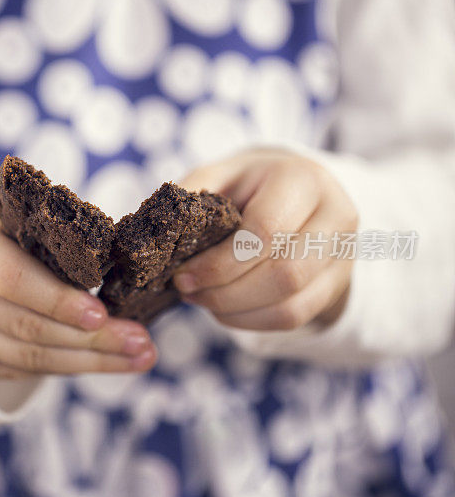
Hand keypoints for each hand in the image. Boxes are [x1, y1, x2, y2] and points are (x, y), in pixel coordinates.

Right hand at [0, 199, 156, 379]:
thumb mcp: (11, 219)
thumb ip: (50, 237)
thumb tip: (123, 258)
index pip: (10, 278)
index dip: (57, 300)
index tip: (102, 314)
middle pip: (26, 325)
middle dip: (90, 339)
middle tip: (141, 342)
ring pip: (27, 357)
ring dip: (89, 361)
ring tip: (139, 356)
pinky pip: (21, 371)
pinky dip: (67, 367)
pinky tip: (105, 363)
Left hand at [173, 148, 356, 330]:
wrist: (300, 194)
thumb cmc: (250, 184)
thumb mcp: (221, 174)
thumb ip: (190, 195)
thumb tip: (152, 234)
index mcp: (303, 179)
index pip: (266, 231)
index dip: (220, 263)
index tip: (182, 275)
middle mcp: (336, 215)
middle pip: (284, 274)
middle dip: (226, 293)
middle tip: (188, 291)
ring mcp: (344, 254)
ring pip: (292, 303)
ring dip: (236, 311)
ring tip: (203, 301)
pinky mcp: (336, 284)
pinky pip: (296, 318)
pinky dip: (252, 321)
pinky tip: (225, 311)